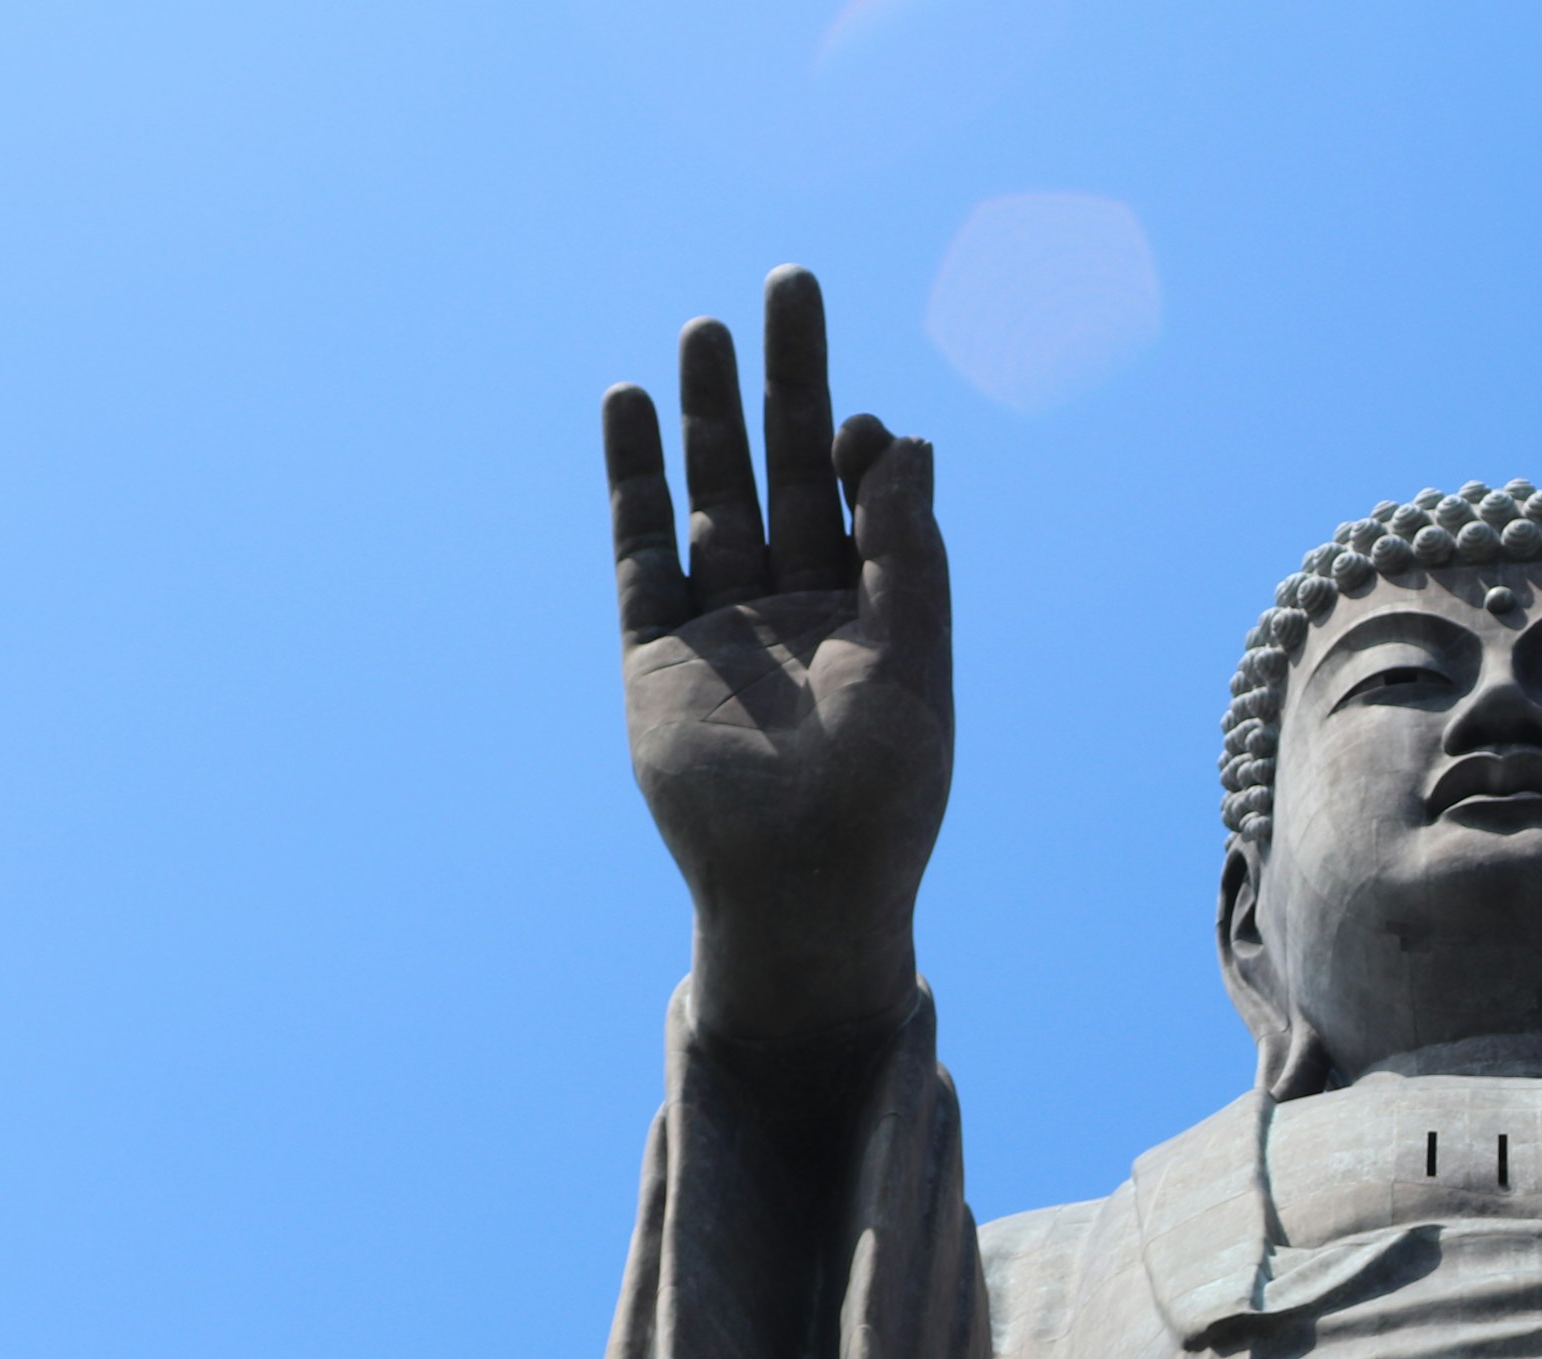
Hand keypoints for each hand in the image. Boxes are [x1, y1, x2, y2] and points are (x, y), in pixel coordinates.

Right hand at [604, 266, 950, 1042]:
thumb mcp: (913, 665)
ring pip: (712, 495)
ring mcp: (722, 628)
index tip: (866, 422)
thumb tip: (910, 440)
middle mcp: (796, 611)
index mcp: (870, 616)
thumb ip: (909, 554)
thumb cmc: (881, 799)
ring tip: (706, 330)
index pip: (865, 502)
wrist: (801, 892)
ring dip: (707, 414)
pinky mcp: (656, 653)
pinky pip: (641, 551)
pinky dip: (633, 481)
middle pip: (788, 469)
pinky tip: (628, 406)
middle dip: (787, 383)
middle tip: (790, 284)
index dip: (864, 451)